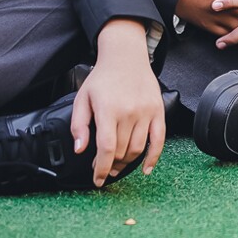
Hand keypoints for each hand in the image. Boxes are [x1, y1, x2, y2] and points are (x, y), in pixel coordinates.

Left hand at [71, 19, 165, 186]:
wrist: (125, 57)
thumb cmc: (102, 78)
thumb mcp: (82, 98)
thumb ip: (79, 125)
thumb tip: (80, 148)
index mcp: (108, 109)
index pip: (107, 147)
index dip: (100, 168)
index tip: (97, 180)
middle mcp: (129, 112)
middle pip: (122, 151)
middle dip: (111, 165)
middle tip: (103, 168)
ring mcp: (146, 112)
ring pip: (138, 149)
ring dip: (127, 163)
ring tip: (117, 165)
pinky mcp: (158, 111)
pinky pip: (159, 140)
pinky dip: (153, 158)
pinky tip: (146, 169)